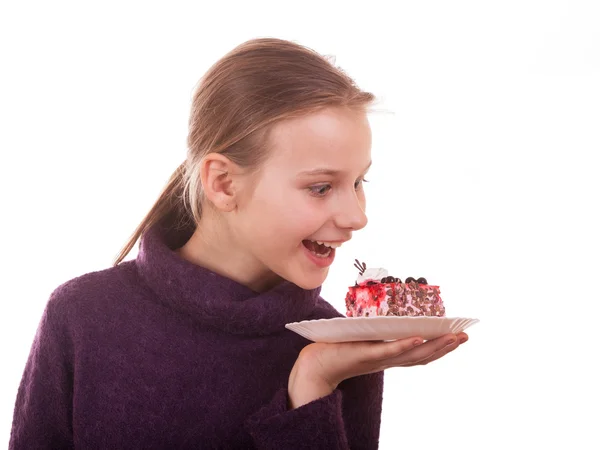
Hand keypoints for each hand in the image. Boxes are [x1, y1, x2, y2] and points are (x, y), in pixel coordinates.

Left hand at [287, 332, 467, 408]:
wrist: (316, 363)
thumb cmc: (340, 347)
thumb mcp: (365, 337)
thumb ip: (379, 329)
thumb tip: (392, 310)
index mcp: (390, 356)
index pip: (421, 353)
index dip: (441, 347)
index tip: (460, 336)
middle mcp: (388, 360)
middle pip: (423, 356)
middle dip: (446, 347)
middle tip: (465, 336)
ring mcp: (378, 358)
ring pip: (411, 354)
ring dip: (433, 346)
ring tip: (451, 337)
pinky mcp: (365, 354)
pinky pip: (388, 351)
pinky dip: (404, 345)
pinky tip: (417, 338)